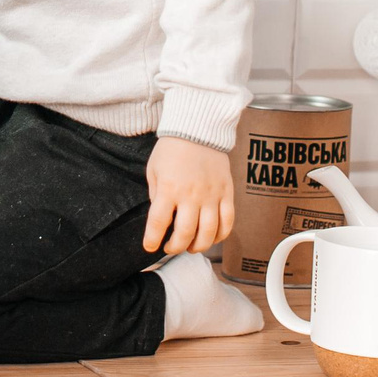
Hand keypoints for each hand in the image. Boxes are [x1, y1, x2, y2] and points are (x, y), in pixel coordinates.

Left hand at [143, 136, 233, 255]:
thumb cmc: (172, 149)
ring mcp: (211, 195)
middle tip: (170, 247)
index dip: (152, 240)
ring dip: (198, 246)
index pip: (158, 223)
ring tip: (190, 246)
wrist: (198, 129)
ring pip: (208, 232)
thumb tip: (161, 218)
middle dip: (175, 247)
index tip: (150, 247)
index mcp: (169, 188)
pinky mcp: (227, 192)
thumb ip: (156, 195)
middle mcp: (191, 195)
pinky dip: (220, 235)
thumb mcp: (154, 170)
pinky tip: (212, 237)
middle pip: (185, 233)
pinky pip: (228, 221)